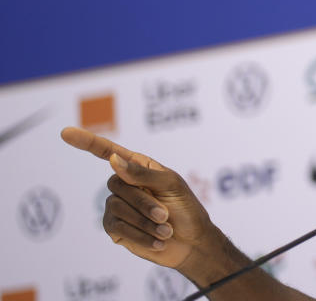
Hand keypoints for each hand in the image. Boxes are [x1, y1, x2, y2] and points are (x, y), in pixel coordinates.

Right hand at [61, 127, 214, 270]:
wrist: (192, 241)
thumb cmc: (186, 207)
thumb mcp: (171, 185)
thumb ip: (142, 173)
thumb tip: (112, 159)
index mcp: (138, 166)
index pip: (107, 152)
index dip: (86, 142)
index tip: (65, 132)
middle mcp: (125, 184)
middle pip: (117, 185)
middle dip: (144, 203)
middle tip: (165, 215)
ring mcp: (117, 207)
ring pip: (117, 209)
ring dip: (145, 222)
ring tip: (166, 230)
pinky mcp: (115, 229)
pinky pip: (118, 229)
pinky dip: (141, 236)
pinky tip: (158, 241)